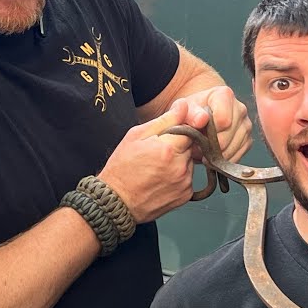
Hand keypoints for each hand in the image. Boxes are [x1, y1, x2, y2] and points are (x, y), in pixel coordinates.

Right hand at [97, 100, 198, 223]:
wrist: (116, 202)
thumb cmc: (122, 168)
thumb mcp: (136, 136)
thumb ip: (164, 119)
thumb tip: (184, 105)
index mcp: (168, 149)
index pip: (190, 128)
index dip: (179, 129)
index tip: (168, 135)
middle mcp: (180, 167)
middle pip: (191, 146)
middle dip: (178, 146)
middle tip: (157, 153)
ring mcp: (184, 183)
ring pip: (190, 162)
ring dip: (179, 161)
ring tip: (157, 168)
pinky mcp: (185, 195)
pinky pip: (188, 179)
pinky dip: (179, 177)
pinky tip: (161, 179)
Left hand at [180, 85, 251, 162]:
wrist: (199, 119)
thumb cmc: (191, 113)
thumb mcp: (184, 110)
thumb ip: (190, 114)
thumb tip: (202, 120)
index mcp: (225, 95)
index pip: (223, 120)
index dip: (209, 132)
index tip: (199, 134)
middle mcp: (240, 108)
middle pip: (229, 135)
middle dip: (212, 145)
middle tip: (199, 146)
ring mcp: (246, 125)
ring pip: (234, 147)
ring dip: (217, 154)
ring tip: (205, 150)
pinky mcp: (248, 140)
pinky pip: (238, 156)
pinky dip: (224, 159)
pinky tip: (214, 155)